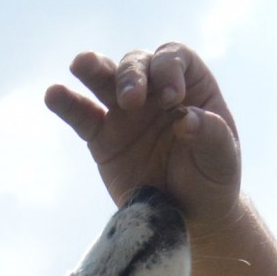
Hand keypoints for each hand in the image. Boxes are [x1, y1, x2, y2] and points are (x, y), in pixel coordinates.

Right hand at [45, 43, 241, 229]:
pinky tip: (53, 95)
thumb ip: (211, 135)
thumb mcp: (223, 159)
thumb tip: (186, 119)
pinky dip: (67, 104)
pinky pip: (82, 115)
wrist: (191, 217)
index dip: (169, 70)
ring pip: (105, 79)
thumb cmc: (213, 180)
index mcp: (190, 85)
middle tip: (132, 101)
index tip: (172, 98)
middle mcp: (154, 91)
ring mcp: (124, 112)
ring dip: (93, 69)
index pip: (174, 59)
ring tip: (80, 65)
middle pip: (137, 63)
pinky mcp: (102, 137)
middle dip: (132, 76)